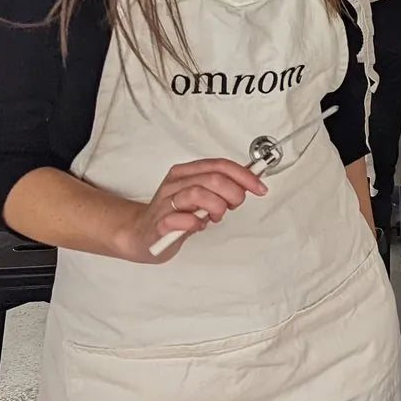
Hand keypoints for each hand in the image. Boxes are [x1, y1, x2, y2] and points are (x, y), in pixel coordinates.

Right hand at [114, 159, 267, 262]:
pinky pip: (179, 219)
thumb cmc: (174, 215)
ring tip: (216, 216)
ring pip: (197, 193)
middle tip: (234, 205)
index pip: (219, 165)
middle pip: (212, 178)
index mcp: (185, 173)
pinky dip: (195, 223)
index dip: (243, 175)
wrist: (141, 234)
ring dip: (216, 206)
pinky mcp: (159, 224)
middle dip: (233, 193)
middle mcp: (175, 184)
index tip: (259, 187)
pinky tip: (198, 225)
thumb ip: (219, 189)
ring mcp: (165, 203)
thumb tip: (249, 183)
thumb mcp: (199, 197)